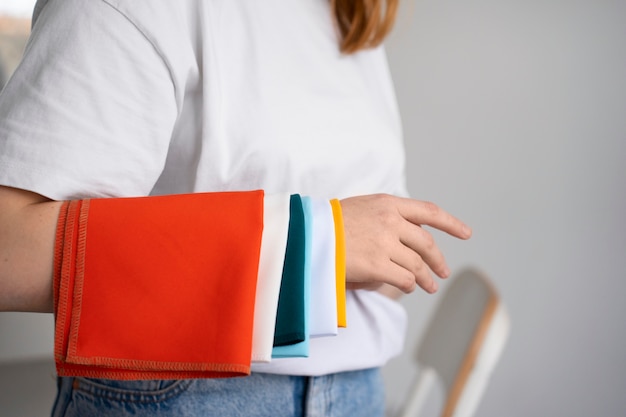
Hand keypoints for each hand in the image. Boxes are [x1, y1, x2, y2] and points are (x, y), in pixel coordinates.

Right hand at [340, 194, 471, 293]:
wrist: (305, 233)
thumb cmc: (327, 223)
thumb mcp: (360, 207)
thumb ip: (384, 216)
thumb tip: (406, 233)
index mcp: (387, 203)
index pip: (428, 211)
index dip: (450, 223)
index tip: (465, 233)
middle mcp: (391, 221)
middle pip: (426, 243)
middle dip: (438, 259)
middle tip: (444, 271)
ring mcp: (385, 243)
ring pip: (417, 264)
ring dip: (427, 278)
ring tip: (431, 286)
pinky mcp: (377, 265)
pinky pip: (404, 279)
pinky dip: (410, 285)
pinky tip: (410, 288)